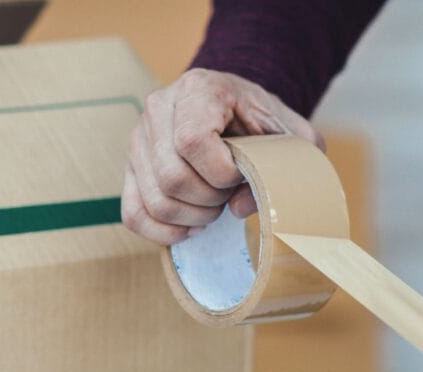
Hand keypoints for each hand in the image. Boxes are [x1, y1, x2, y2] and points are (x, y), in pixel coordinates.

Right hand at [121, 69, 322, 244]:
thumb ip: (282, 168)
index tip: (242, 173)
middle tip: (229, 193)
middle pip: (172, 177)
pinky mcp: (131, 167)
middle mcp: (159, 108)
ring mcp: (139, 138)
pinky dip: (163, 232)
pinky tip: (192, 226)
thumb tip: (238, 207)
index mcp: (199, 88)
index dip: (222, 172)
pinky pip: (133, 213)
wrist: (238, 110)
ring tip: (215, 206)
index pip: (192, 141)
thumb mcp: (292, 136)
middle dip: (210, 199)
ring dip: (193, 216)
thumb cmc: (264, 123)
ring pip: (156, 200)